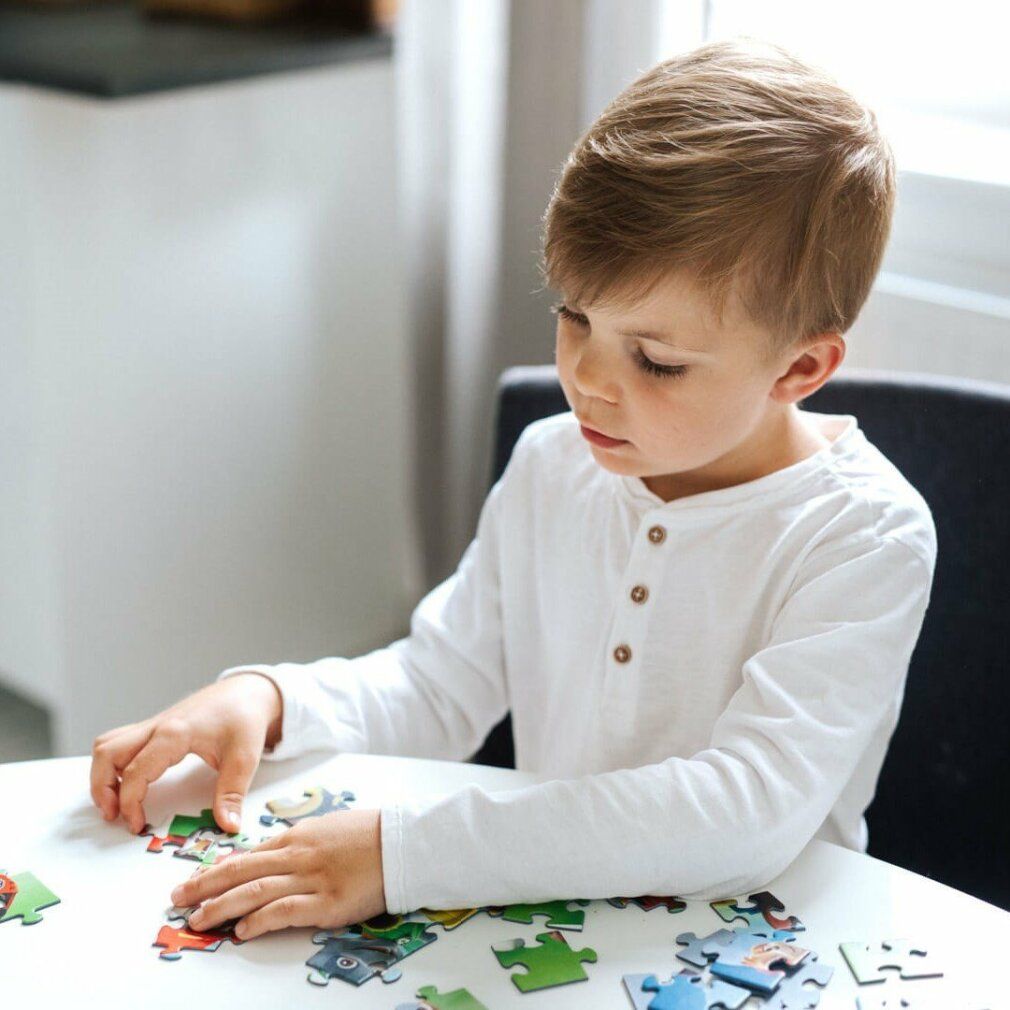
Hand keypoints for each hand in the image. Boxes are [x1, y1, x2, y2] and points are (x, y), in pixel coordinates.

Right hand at [89, 673, 282, 834]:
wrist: (248, 691)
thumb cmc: (245, 718)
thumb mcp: (244, 757)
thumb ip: (232, 793)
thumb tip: (228, 825)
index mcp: (175, 734)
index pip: (135, 771)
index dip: (129, 802)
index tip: (136, 825)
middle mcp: (157, 726)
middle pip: (107, 752)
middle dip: (101, 787)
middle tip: (113, 815)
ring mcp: (154, 724)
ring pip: (108, 744)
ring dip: (102, 773)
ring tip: (114, 802)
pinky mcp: (156, 727)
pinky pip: (121, 742)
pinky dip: (113, 763)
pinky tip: (128, 782)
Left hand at [171, 809, 385, 939]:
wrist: (403, 842)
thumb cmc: (369, 835)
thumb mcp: (328, 830)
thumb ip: (299, 844)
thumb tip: (271, 859)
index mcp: (297, 837)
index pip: (247, 856)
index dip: (216, 870)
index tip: (193, 882)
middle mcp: (298, 856)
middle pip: (241, 872)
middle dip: (205, 886)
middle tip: (176, 900)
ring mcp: (312, 879)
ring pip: (255, 891)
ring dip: (221, 907)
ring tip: (197, 921)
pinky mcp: (328, 902)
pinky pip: (285, 911)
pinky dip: (260, 921)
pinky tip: (241, 931)